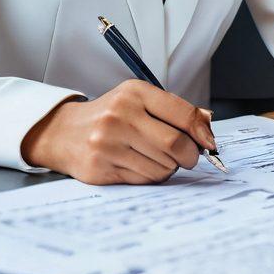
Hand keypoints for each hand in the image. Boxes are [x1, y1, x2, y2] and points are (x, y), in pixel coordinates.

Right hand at [20, 80, 217, 183]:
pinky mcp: (101, 168)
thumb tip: (208, 123)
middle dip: (190, 155)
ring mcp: (108, 143)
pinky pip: (143, 180)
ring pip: (162, 167)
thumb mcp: (138, 99)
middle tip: (189, 157)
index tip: (209, 143)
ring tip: (158, 158)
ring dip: (169, 167)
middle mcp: (120, 115)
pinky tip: (142, 165)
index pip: (182, 113)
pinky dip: (152, 177)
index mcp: (134, 92)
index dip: (202, 132)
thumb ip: (174, 110)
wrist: (64, 132)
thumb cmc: (110, 115)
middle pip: (175, 144)